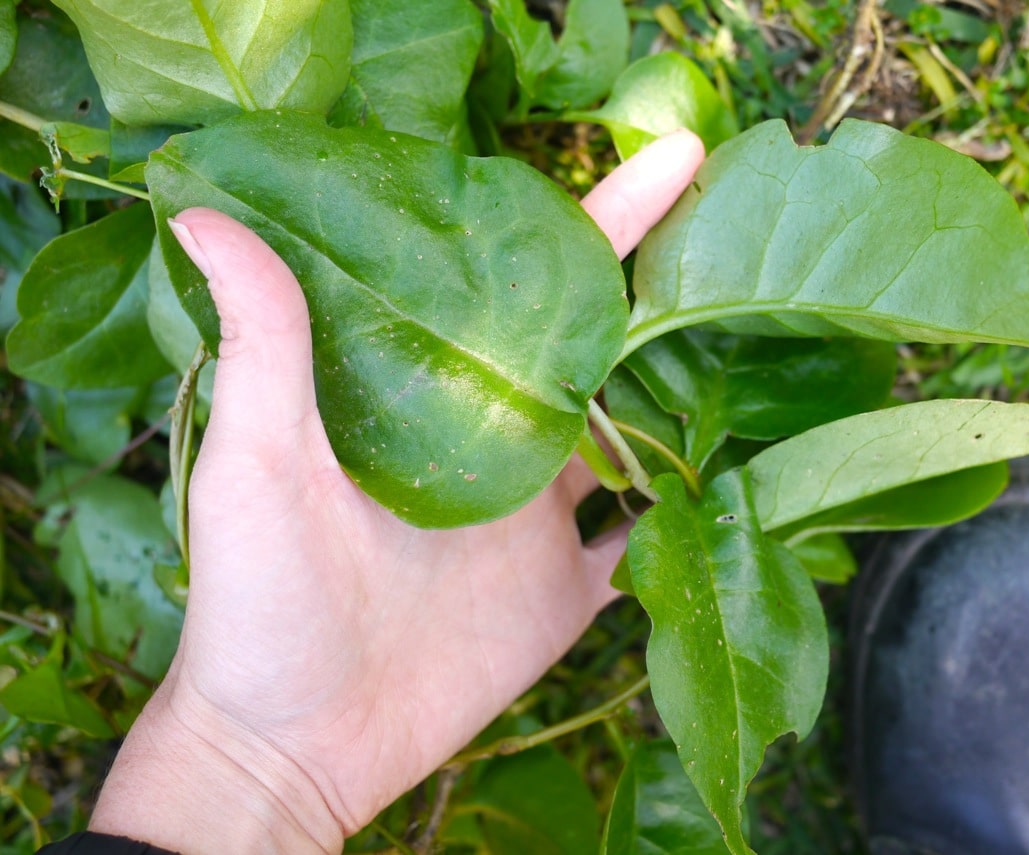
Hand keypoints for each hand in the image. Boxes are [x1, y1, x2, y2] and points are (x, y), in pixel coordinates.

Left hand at [89, 131, 704, 853]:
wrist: (292, 746)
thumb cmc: (259, 601)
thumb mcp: (255, 461)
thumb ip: (263, 344)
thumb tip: (210, 216)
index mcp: (439, 391)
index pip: (531, 289)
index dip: (603, 222)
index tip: (672, 160)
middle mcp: (500, 441)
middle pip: (601, 350)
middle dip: (670, 290)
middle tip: (741, 235)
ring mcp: (542, 518)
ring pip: (641, 436)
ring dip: (695, 391)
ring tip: (769, 338)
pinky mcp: (569, 592)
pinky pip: (649, 544)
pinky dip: (693, 516)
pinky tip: (748, 480)